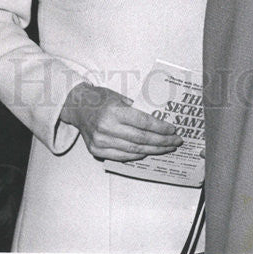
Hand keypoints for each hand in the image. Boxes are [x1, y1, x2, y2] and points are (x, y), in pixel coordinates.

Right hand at [60, 82, 182, 161]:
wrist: (77, 106)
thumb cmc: (101, 99)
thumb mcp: (119, 96)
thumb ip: (136, 108)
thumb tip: (158, 118)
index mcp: (114, 111)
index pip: (143, 122)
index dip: (160, 128)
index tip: (173, 130)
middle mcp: (107, 128)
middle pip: (141, 139)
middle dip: (161, 141)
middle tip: (175, 141)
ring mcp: (101, 141)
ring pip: (134, 150)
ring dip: (153, 150)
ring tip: (166, 148)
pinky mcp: (96, 150)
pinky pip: (122, 156)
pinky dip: (137, 155)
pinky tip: (148, 152)